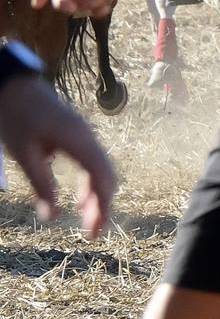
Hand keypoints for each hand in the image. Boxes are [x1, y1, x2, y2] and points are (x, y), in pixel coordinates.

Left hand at [0, 72, 114, 235]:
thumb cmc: (16, 117)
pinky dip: (89, 184)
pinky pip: (92, 164)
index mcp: (80, 143)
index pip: (102, 181)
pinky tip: (78, 197)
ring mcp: (85, 137)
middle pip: (107, 178)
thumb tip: (53, 216)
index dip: (103, 208)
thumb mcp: (24, 154)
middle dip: (102, 206)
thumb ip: (41, 184)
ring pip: (101, 172)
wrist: (12, 86)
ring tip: (86, 218)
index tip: (95, 232)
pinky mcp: (77, 137)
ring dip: (97, 196)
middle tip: (91, 232)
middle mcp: (89, 140)